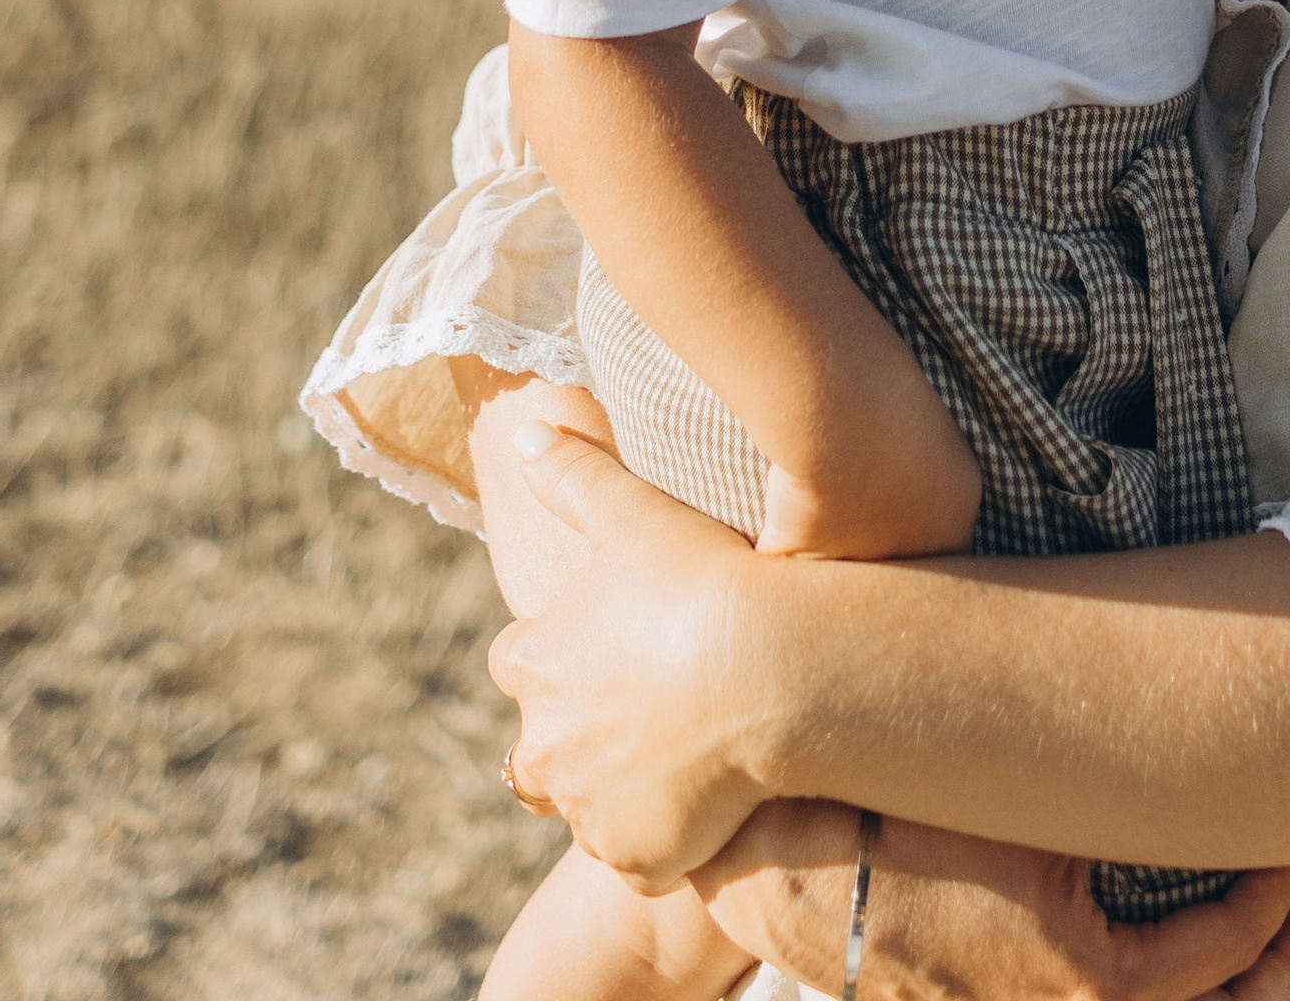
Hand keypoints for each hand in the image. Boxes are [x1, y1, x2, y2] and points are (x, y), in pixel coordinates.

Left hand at [489, 421, 772, 890]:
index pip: (517, 661)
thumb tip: (525, 431)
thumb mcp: (632, 510)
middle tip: (647, 699)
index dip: (558, 649)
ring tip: (683, 744)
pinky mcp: (638, 858)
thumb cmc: (700, 581)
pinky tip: (705, 791)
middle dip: (580, 726)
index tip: (605, 639)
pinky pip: (639, 851)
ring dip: (619, 778)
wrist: (771, 672)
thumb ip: (573, 472)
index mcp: (535, 664)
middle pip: (543, 744)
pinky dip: (663, 830)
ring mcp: (590, 810)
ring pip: (589, 801)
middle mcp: (545, 746)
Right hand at [701, 802, 1289, 999]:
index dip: (1281, 899)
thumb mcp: (1037, 806)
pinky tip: (1176, 941)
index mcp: (1093, 990)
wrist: (794, 861)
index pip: (1229, 955)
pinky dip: (1164, 989)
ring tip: (1268, 936)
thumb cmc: (917, 816)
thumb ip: (1126, 813)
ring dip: (1227, 986)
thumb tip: (1205, 769)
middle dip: (1280, 966)